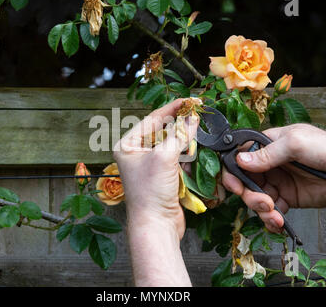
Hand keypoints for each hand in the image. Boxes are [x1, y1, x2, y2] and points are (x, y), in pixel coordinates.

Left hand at [113, 98, 198, 238]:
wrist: (156, 224)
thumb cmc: (150, 192)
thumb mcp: (164, 157)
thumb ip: (180, 134)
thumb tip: (193, 117)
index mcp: (127, 145)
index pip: (152, 119)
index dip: (172, 109)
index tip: (190, 101)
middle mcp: (136, 153)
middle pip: (162, 130)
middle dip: (180, 123)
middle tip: (197, 112)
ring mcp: (150, 164)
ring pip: (172, 143)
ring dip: (185, 139)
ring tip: (198, 128)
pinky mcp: (163, 175)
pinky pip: (177, 157)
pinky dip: (187, 154)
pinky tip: (194, 150)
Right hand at [222, 123, 325, 232]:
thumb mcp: (296, 144)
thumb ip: (268, 153)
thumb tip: (241, 160)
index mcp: (267, 145)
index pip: (239, 156)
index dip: (233, 172)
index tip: (235, 185)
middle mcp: (268, 164)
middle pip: (244, 181)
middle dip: (248, 195)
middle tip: (262, 202)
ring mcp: (276, 182)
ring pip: (255, 198)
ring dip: (260, 209)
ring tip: (274, 214)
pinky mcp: (286, 199)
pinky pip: (270, 211)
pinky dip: (270, 220)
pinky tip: (278, 222)